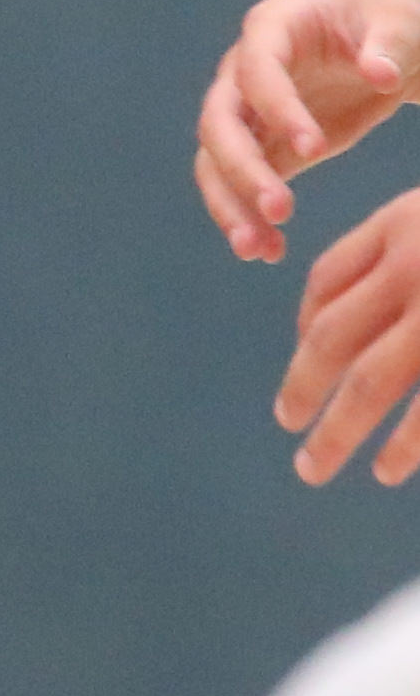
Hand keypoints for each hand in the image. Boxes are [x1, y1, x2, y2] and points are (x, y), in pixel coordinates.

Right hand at [197, 0, 419, 259]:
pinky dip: (247, 217)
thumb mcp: (401, 18)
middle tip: (279, 211)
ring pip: (215, 160)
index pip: (257, 69)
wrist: (386, 34)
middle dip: (242, 169)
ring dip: (230, 204)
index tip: (315, 150)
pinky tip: (269, 251)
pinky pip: (239, 183)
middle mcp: (242, 71)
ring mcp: (246, 110)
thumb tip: (379, 75)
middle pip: (220, 122)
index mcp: (272, 27)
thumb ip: (390, 44)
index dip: (278, 108)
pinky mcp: (262, 144)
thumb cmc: (393, 15)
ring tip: (258, 249)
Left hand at [280, 186, 419, 484]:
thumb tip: (322, 322)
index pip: (329, 281)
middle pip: (334, 337)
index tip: (306, 366)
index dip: (311, 326)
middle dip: (305, 388)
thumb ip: (394, 251)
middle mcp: (416, 266)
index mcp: (403, 225)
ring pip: (375, 380)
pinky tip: (390, 470)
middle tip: (287, 426)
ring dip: (340, 430)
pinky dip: (411, 442)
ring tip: (314, 467)